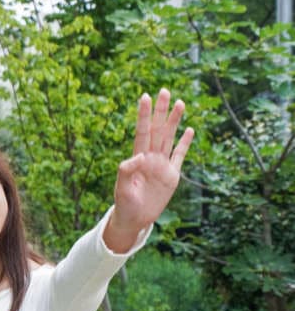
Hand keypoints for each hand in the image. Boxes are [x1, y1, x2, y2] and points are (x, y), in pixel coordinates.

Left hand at [107, 89, 194, 249]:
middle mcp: (150, 158)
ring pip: (169, 138)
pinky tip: (189, 129)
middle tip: (164, 91)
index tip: (144, 97)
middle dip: (161, 111)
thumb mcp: (122, 189)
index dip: (143, 115)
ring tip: (180, 102)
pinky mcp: (171, 175)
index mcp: (137, 159)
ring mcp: (161, 165)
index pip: (141, 132)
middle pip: (157, 130)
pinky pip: (179, 156)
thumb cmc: (124, 205)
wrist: (134, 219)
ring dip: (174, 122)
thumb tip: (138, 156)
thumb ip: (126, 171)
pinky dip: (184, 143)